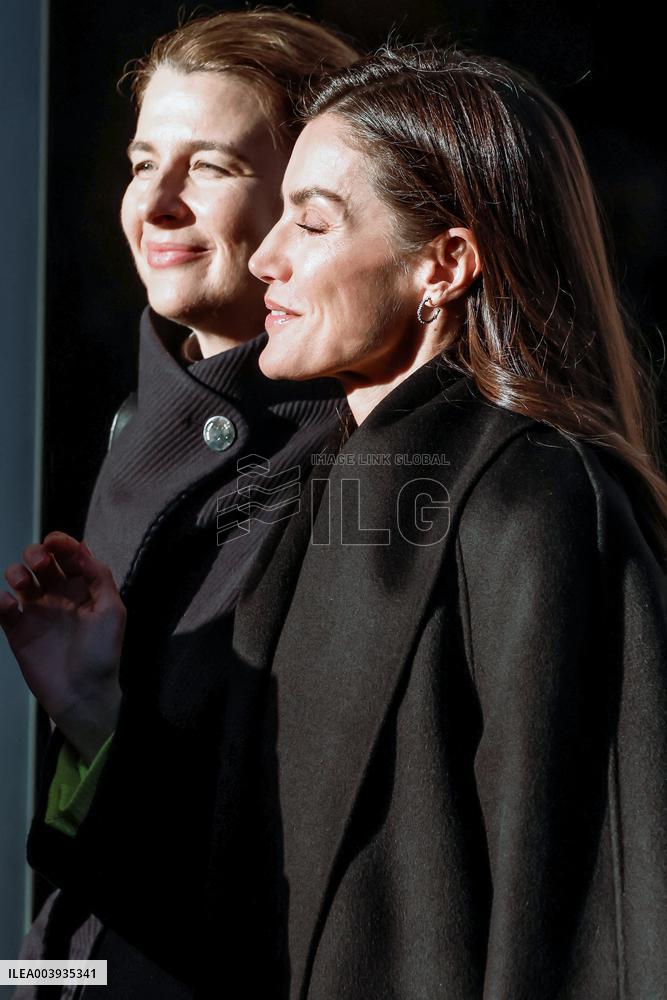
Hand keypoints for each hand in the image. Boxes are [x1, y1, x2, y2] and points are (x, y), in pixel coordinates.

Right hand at [0, 532, 125, 763]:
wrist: (83, 694)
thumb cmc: (102, 655)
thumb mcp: (113, 612)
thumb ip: (100, 578)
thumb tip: (83, 551)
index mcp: (83, 589)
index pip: (70, 556)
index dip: (62, 543)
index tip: (55, 542)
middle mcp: (59, 596)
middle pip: (41, 562)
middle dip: (36, 553)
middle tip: (39, 562)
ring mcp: (37, 612)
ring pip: (19, 579)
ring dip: (16, 572)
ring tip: (22, 583)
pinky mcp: (18, 631)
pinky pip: (3, 608)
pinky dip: (0, 600)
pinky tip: (8, 604)